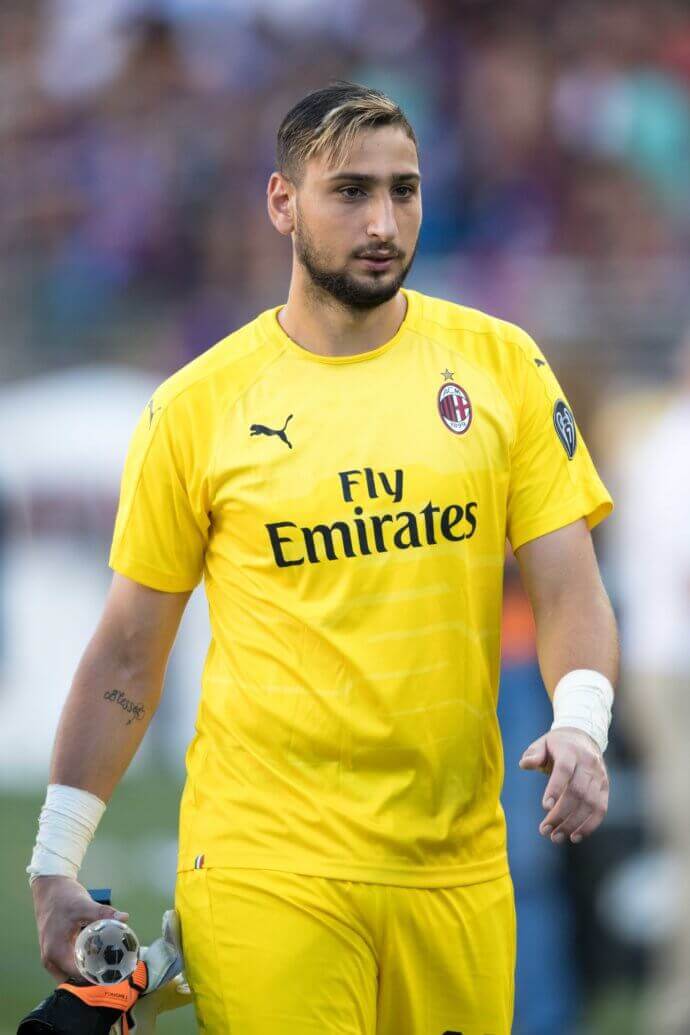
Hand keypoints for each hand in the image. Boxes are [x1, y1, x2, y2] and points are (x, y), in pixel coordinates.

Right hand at [31, 875, 128, 981]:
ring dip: (87, 969)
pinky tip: (96, 953)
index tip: (114, 972)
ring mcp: (50, 956)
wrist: (49, 887)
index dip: (96, 976)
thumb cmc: (63, 897)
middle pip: (74, 977)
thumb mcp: (84, 905)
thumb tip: (124, 918)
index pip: (78, 975)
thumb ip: (103, 913)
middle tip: (114, 968)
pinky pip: (69, 963)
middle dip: (93, 975)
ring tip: (108, 962)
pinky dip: (81, 961)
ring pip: (71, 972)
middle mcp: (50, 959)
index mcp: (56, 952)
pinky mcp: (54, 950)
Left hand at [519, 727, 608, 844]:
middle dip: (561, 814)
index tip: (545, 807)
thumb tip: (524, 765)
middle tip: (545, 830)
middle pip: (577, 792)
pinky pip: (600, 809)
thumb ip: (533, 754)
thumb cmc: (557, 744)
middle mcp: (587, 764)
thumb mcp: (542, 743)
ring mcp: (599, 776)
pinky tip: (575, 836)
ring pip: (590, 804)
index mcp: (570, 751)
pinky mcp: (605, 788)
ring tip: (556, 837)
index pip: (565, 770)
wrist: (584, 736)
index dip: (556, 788)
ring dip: (573, 824)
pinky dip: (589, 825)